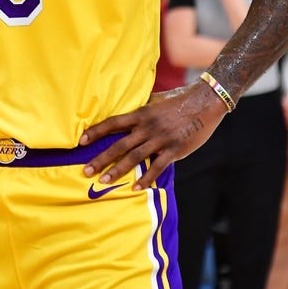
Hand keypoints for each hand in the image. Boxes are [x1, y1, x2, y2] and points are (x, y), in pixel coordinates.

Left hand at [79, 82, 228, 190]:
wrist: (205, 102)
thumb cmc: (179, 100)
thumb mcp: (155, 100)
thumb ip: (141, 109)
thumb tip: (126, 111)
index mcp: (141, 114)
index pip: (113, 123)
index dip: (96, 132)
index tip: (81, 142)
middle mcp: (147, 127)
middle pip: (119, 145)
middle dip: (101, 158)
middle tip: (86, 170)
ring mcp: (161, 140)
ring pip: (134, 158)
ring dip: (118, 170)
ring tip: (104, 181)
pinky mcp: (174, 150)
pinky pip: (157, 167)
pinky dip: (146, 178)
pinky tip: (136, 188)